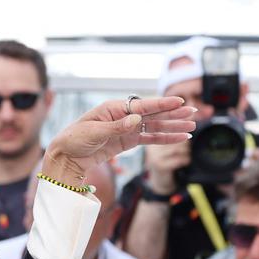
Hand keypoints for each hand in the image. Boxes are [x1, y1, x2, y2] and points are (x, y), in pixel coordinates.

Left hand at [42, 96, 195, 185]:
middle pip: (153, 114)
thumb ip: (117, 127)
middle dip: (174, 114)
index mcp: (114, 108)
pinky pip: (148, 139)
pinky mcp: (126, 142)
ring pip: (154, 126)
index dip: (162, 104)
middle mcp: (123, 116)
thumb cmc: (74, 139)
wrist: (64, 156)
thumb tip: (137, 119)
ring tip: (192, 126)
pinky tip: (178, 138)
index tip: (180, 101)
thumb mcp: (93, 133)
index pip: (143, 105)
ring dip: (173, 127)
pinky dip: (163, 138)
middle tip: (194, 113)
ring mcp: (126, 129)